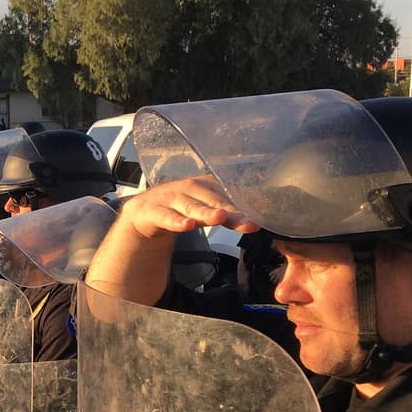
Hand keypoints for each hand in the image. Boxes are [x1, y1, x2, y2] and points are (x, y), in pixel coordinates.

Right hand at [118, 175, 259, 239]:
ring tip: (220, 217)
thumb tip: (266, 207)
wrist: (145, 212)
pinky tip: (187, 226)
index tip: (264, 215)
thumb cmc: (181, 208)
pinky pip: (167, 217)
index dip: (247, 207)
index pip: (230, 197)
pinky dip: (176, 221)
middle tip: (249, 222)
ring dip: (206, 212)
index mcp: (208, 186)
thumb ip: (233, 210)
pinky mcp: (154, 211)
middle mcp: (191, 189)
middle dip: (232, 212)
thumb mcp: (207, 207)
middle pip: (214, 202)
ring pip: (192, 208)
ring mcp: (172, 199)